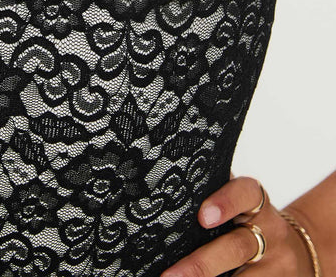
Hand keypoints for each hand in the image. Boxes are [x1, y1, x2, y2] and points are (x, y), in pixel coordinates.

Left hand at [160, 171, 314, 276]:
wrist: (296, 252)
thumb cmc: (250, 221)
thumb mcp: (241, 203)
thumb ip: (212, 194)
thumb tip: (165, 198)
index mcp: (257, 202)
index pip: (246, 193)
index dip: (226, 203)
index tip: (203, 217)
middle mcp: (270, 231)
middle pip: (237, 247)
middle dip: (202, 264)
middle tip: (170, 276)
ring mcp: (276, 263)